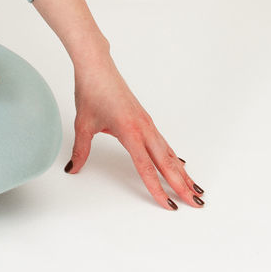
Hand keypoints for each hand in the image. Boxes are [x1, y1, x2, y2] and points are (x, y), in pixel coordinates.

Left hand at [63, 55, 203, 210]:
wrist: (97, 66)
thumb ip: (80, 149)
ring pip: (169, 153)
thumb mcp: (83, 123)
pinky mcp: (146, 120)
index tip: (169, 205)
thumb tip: (73, 168)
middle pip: (166, 163)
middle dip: (181, 184)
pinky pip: (164, 143)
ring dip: (182, 172)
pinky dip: (174, 157)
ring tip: (196, 189)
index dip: (157, 188)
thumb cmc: (91, 90)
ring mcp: (147, 124)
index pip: (145, 167)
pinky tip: (181, 165)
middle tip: (196, 203)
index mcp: (129, 131)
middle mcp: (143, 128)